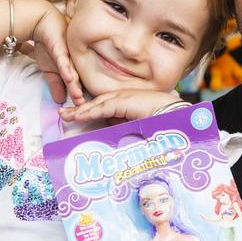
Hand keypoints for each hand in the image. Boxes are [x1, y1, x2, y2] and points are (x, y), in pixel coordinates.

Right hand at [27, 7, 83, 104]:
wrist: (41, 22)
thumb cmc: (48, 44)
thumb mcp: (49, 69)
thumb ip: (55, 84)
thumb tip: (60, 101)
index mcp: (74, 68)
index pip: (79, 86)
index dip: (81, 98)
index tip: (86, 112)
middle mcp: (74, 62)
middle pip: (79, 81)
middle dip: (82, 95)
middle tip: (87, 109)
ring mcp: (69, 54)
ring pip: (74, 72)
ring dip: (76, 85)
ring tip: (79, 98)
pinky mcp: (60, 47)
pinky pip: (64, 59)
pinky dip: (66, 68)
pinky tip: (70, 78)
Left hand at [58, 90, 181, 122]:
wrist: (177, 117)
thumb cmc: (162, 125)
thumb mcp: (138, 129)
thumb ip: (125, 131)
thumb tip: (112, 143)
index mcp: (127, 104)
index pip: (103, 107)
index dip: (88, 111)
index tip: (75, 116)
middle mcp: (123, 97)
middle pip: (96, 103)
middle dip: (79, 109)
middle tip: (64, 114)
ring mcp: (124, 97)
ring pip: (96, 104)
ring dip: (80, 110)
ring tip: (65, 115)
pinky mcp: (125, 101)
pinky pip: (103, 107)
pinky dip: (89, 112)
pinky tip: (78, 116)